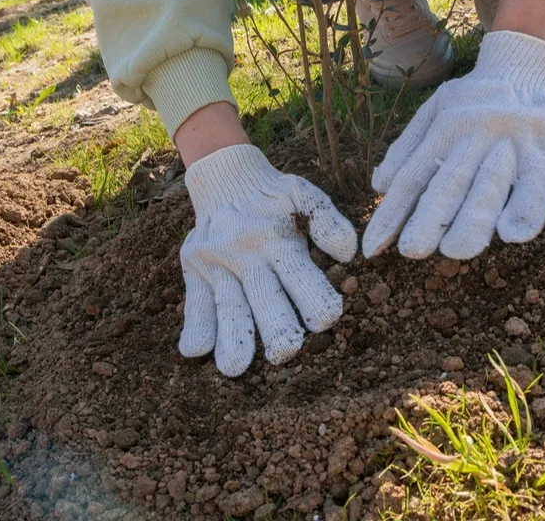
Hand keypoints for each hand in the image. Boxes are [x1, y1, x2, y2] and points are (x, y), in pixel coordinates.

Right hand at [179, 144, 356, 375]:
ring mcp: (217, 263)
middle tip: (286, 352)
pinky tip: (196, 350)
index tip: (327, 319)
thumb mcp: (304, 194)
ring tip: (236, 367)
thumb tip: (349, 251)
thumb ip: (326, 220)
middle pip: (262, 296)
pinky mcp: (195, 270)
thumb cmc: (274, 197)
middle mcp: (244, 251)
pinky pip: (195, 301)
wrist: (225, 178)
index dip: (314, 297)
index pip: (297, 272)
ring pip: (227, 305)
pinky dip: (195, 325)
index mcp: (276, 236)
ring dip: (232, 336)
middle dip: (276, 326)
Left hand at [363, 31, 544, 260]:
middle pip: (449, 182)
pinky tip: (511, 234)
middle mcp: (475, 133)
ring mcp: (512, 141)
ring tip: (454, 250)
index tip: (372, 249)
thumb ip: (408, 147)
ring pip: (490, 186)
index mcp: (445, 126)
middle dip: (429, 219)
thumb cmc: (473, 100)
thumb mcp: (435, 110)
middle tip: (412, 250)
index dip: (391, 213)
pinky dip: (525, 210)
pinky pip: (537, 185)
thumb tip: (379, 185)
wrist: (525, 66)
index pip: (412, 177)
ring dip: (473, 220)